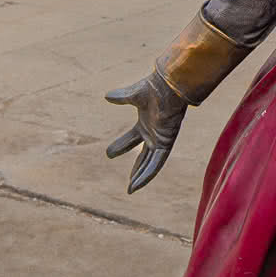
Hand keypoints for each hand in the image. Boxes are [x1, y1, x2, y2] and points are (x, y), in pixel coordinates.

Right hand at [104, 71, 187, 192]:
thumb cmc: (154, 88)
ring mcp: (161, 139)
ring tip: (131, 189)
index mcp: (147, 123)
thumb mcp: (133, 95)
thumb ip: (121, 97)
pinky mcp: (166, 143)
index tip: (109, 154)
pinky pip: (156, 162)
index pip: (133, 139)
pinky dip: (147, 173)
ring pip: (150, 163)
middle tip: (128, 182)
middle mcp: (155, 133)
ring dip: (141, 176)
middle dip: (136, 169)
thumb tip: (106, 96)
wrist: (169, 87)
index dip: (122, 147)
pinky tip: (138, 183)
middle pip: (143, 156)